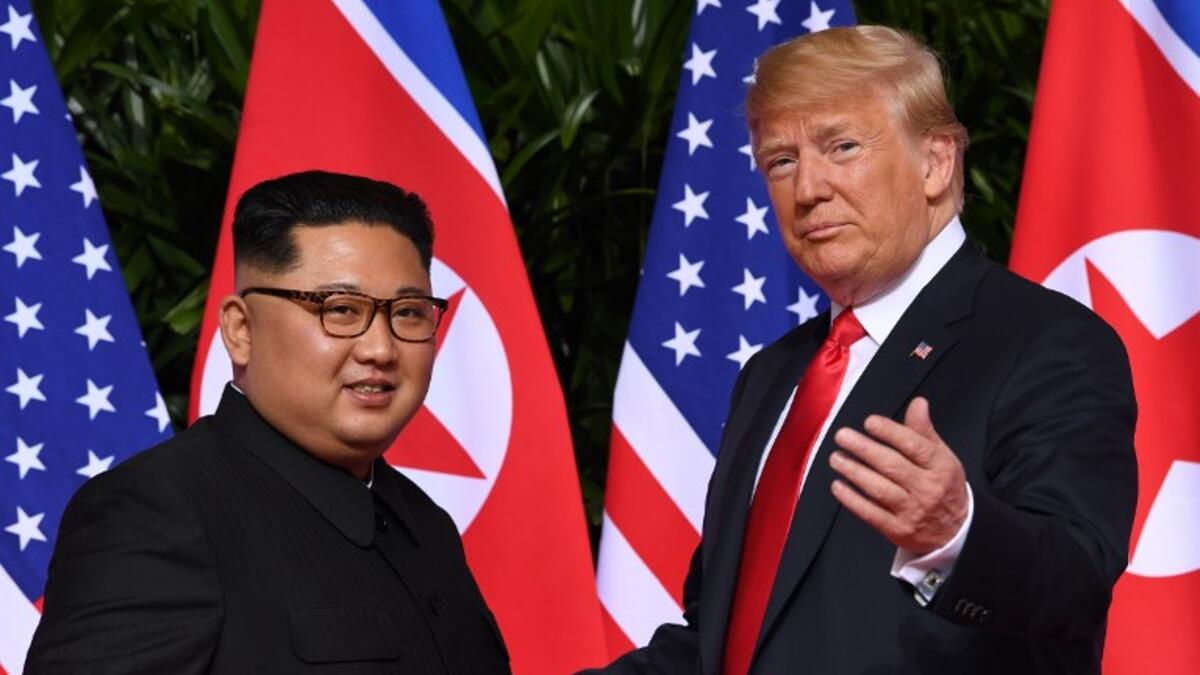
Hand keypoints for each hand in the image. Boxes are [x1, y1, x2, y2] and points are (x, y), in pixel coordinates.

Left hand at [828, 397, 967, 554]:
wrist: (956, 532)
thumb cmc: (944, 487)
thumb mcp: (943, 457)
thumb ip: (924, 431)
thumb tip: (918, 403)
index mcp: (940, 467)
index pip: (914, 445)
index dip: (889, 432)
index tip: (869, 422)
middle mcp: (927, 489)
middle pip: (892, 465)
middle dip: (864, 449)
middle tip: (842, 436)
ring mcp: (912, 511)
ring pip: (879, 489)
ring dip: (854, 471)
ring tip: (836, 458)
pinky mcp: (898, 530)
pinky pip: (871, 513)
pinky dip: (852, 499)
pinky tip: (838, 485)